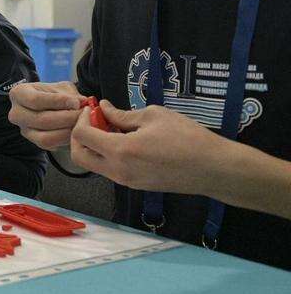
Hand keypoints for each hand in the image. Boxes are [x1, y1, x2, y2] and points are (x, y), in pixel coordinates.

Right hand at [8, 81, 85, 149]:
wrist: (47, 105)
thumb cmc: (53, 94)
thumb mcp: (60, 88)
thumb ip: (70, 95)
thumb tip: (82, 103)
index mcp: (18, 94)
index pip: (35, 100)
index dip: (58, 102)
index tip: (77, 102)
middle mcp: (16, 114)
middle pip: (41, 120)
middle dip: (66, 118)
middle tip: (84, 115)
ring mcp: (24, 130)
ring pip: (45, 137)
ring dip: (67, 131)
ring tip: (81, 124)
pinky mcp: (35, 142)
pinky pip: (51, 145)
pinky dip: (66, 139)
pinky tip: (76, 131)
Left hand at [69, 100, 227, 193]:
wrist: (214, 169)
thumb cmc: (188, 138)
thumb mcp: (154, 116)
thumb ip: (122, 115)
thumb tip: (104, 108)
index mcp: (120, 151)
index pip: (81, 136)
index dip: (82, 118)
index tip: (93, 108)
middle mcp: (118, 171)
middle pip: (79, 156)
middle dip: (79, 136)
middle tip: (94, 119)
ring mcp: (126, 181)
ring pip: (94, 165)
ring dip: (94, 146)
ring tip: (113, 127)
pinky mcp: (136, 185)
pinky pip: (110, 170)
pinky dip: (108, 154)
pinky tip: (124, 140)